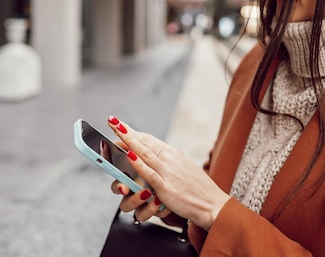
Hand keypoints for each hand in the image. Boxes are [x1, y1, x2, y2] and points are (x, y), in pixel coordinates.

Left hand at [107, 115, 230, 229]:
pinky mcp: (165, 187)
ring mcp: (167, 172)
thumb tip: (158, 156)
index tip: (120, 125)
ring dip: (128, 140)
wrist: (212, 203)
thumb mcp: (184, 168)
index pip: (149, 139)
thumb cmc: (199, 188)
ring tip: (116, 130)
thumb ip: (170, 162)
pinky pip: (149, 173)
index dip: (133, 132)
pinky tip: (129, 155)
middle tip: (112, 121)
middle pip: (144, 142)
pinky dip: (138, 163)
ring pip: (144, 153)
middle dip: (126, 131)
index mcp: (173, 154)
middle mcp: (170, 159)